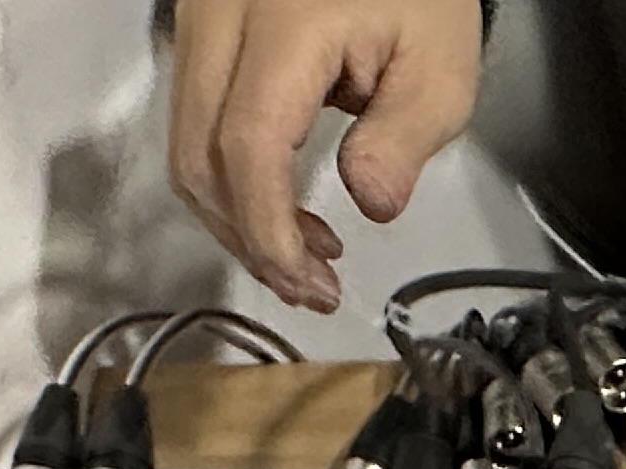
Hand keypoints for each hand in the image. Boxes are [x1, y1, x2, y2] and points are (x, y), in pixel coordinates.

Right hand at [167, 0, 484, 314]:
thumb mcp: (441, 63)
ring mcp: (201, 21)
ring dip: (235, 216)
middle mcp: (223, 16)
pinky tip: (279, 204)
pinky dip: (228, 178)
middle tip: (309, 285)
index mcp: (286, 23)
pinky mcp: (201, 32)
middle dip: (248, 237)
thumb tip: (370, 203)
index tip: (306, 278)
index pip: (248, 144)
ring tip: (302, 254)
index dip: (267, 227)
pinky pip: (192, 120)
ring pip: (184, 145)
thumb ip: (406, 137)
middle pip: (198, 156)